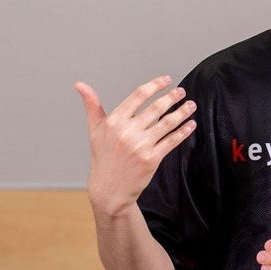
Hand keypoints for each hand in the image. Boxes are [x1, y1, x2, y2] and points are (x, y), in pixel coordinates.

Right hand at [75, 76, 196, 215]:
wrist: (109, 190)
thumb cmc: (103, 157)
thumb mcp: (95, 130)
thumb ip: (92, 106)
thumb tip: (80, 85)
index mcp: (114, 122)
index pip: (138, 96)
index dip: (154, 85)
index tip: (167, 80)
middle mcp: (127, 132)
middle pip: (156, 108)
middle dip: (172, 97)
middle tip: (181, 91)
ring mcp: (140, 146)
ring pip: (167, 123)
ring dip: (182, 112)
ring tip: (191, 105)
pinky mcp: (151, 159)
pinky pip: (171, 141)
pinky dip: (183, 131)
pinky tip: (191, 124)